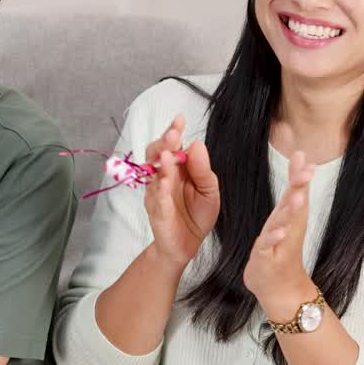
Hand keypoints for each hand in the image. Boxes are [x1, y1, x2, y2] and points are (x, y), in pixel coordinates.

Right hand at [144, 115, 220, 269]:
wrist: (187, 244)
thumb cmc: (197, 215)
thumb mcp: (209, 190)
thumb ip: (203, 169)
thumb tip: (197, 143)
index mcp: (177, 168)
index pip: (172, 145)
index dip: (173, 132)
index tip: (179, 120)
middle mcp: (163, 176)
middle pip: (157, 153)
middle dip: (164, 143)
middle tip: (173, 134)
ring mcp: (157, 192)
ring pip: (154, 173)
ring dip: (160, 164)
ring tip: (168, 155)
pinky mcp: (157, 211)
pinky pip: (156, 198)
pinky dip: (159, 190)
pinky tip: (164, 182)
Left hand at [244, 151, 317, 317]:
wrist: (280, 289)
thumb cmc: (279, 251)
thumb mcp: (284, 218)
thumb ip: (292, 194)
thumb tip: (300, 164)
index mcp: (289, 218)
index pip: (295, 192)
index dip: (299, 174)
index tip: (302, 154)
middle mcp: (288, 228)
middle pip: (295, 205)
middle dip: (299, 187)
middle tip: (306, 170)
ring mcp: (279, 243)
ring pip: (285, 224)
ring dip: (290, 211)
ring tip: (296, 198)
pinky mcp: (267, 258)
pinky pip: (270, 247)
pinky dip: (275, 238)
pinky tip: (279, 232)